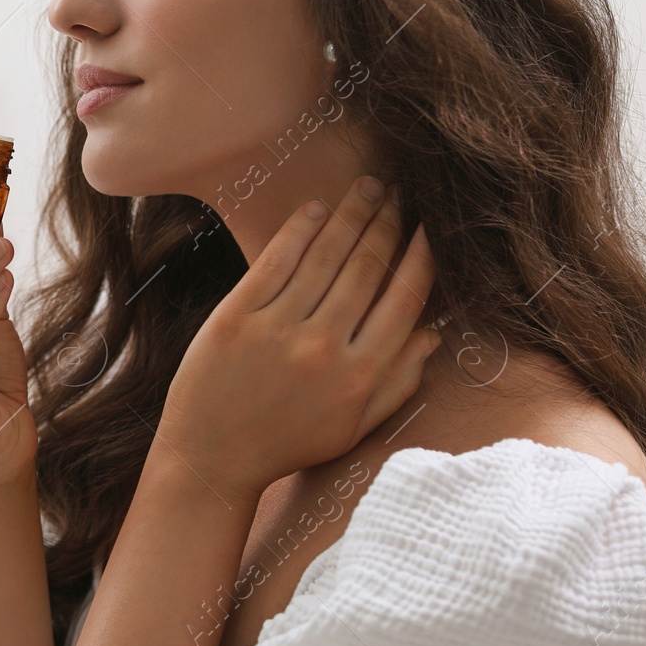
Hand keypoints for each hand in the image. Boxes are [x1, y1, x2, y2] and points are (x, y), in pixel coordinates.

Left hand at [152, 175, 438, 508]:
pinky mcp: (235, 317)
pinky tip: (317, 209)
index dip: (421, 255)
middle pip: (366, 268)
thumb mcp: (353, 427)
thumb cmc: (286, 442)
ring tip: (367, 189)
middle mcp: (323, 348)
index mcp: (359, 376)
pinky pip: (275, 261)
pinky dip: (299, 230)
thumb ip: (398, 381)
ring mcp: (276, 330)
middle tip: (398, 192)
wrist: (211, 456)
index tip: (430, 226)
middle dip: (387, 223)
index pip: (404, 299)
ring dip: (350, 216)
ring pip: (324, 257)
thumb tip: (434, 333)